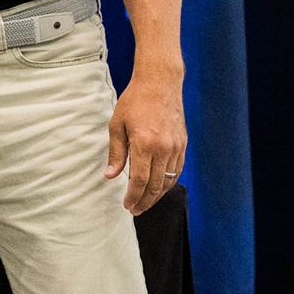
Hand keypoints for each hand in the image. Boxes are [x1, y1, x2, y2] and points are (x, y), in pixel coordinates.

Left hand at [105, 68, 185, 215]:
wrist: (160, 83)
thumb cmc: (134, 101)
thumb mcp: (117, 125)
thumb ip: (116, 152)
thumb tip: (111, 176)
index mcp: (144, 144)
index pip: (139, 180)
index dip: (133, 197)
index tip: (127, 205)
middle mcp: (163, 148)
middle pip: (155, 185)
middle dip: (144, 202)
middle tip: (135, 210)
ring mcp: (175, 147)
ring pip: (168, 180)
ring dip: (157, 195)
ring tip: (145, 203)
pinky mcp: (182, 143)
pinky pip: (177, 170)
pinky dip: (168, 182)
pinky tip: (159, 188)